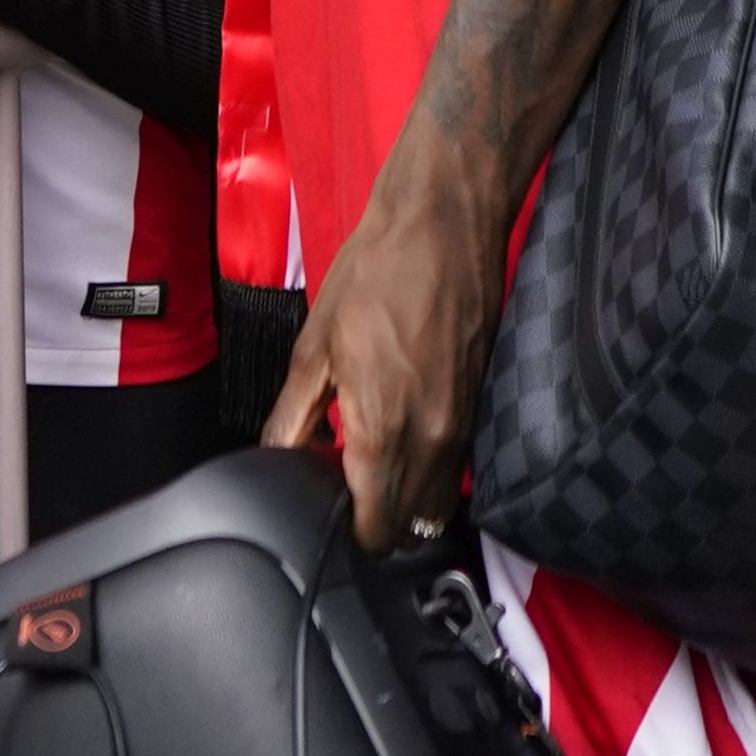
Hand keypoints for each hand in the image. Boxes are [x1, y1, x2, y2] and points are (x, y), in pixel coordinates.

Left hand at [265, 152, 505, 546]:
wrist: (443, 224)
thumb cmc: (374, 276)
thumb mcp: (314, 348)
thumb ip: (292, 418)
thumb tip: (274, 460)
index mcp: (385, 431)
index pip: (376, 528)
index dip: (348, 531)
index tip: (326, 508)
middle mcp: (434, 440)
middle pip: (410, 525)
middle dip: (377, 518)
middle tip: (344, 484)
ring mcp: (465, 425)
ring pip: (438, 498)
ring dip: (406, 496)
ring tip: (371, 460)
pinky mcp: (481, 404)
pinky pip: (456, 463)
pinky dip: (429, 465)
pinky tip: (401, 430)